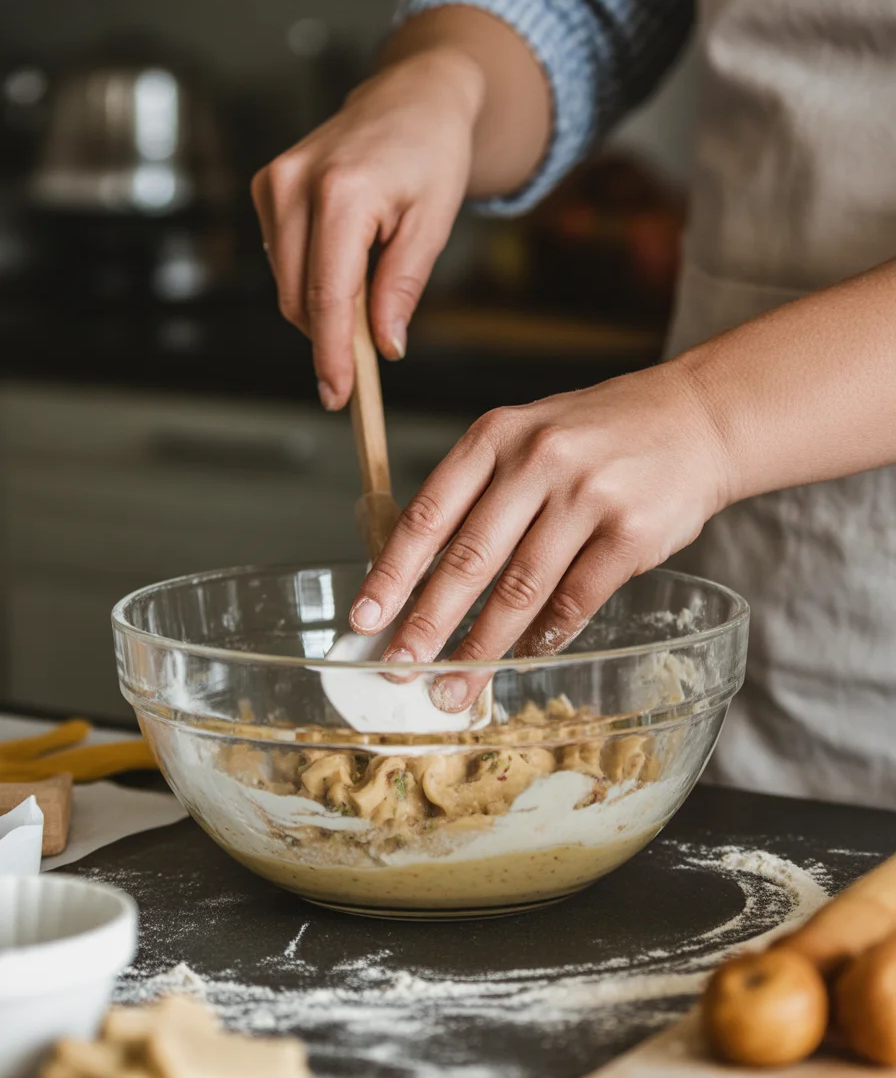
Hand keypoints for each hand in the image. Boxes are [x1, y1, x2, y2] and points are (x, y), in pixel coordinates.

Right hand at [251, 48, 483, 409]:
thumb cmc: (431, 154)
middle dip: (329, 339)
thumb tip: (384, 347)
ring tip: (369, 298)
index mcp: (342, 193)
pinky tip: (345, 268)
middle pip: (298, 297)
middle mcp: (294, 185)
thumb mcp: (434, 224)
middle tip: (365, 367)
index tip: (337, 395)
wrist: (412, 96)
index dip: (332, 354)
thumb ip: (403, 287)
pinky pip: (282, 259)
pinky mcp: (267, 187)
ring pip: (286, 284)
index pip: (328, 296)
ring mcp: (274, 183)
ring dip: (322, 310)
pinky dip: (311, 280)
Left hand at [349, 362, 732, 710]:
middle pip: (468, 559)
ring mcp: (587, 496)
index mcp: (497, 435)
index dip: (392, 572)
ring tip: (455, 686)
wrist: (698, 418)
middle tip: (399, 669)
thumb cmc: (599, 434)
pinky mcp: (632, 532)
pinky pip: (576, 599)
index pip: (429, 513)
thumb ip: (477, 493)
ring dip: (482, 648)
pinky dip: (546, 635)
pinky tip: (525, 657)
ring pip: (520, 589)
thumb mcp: (527, 436)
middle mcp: (537, 460)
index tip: (365, 618)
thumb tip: (419, 573)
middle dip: (427, 624)